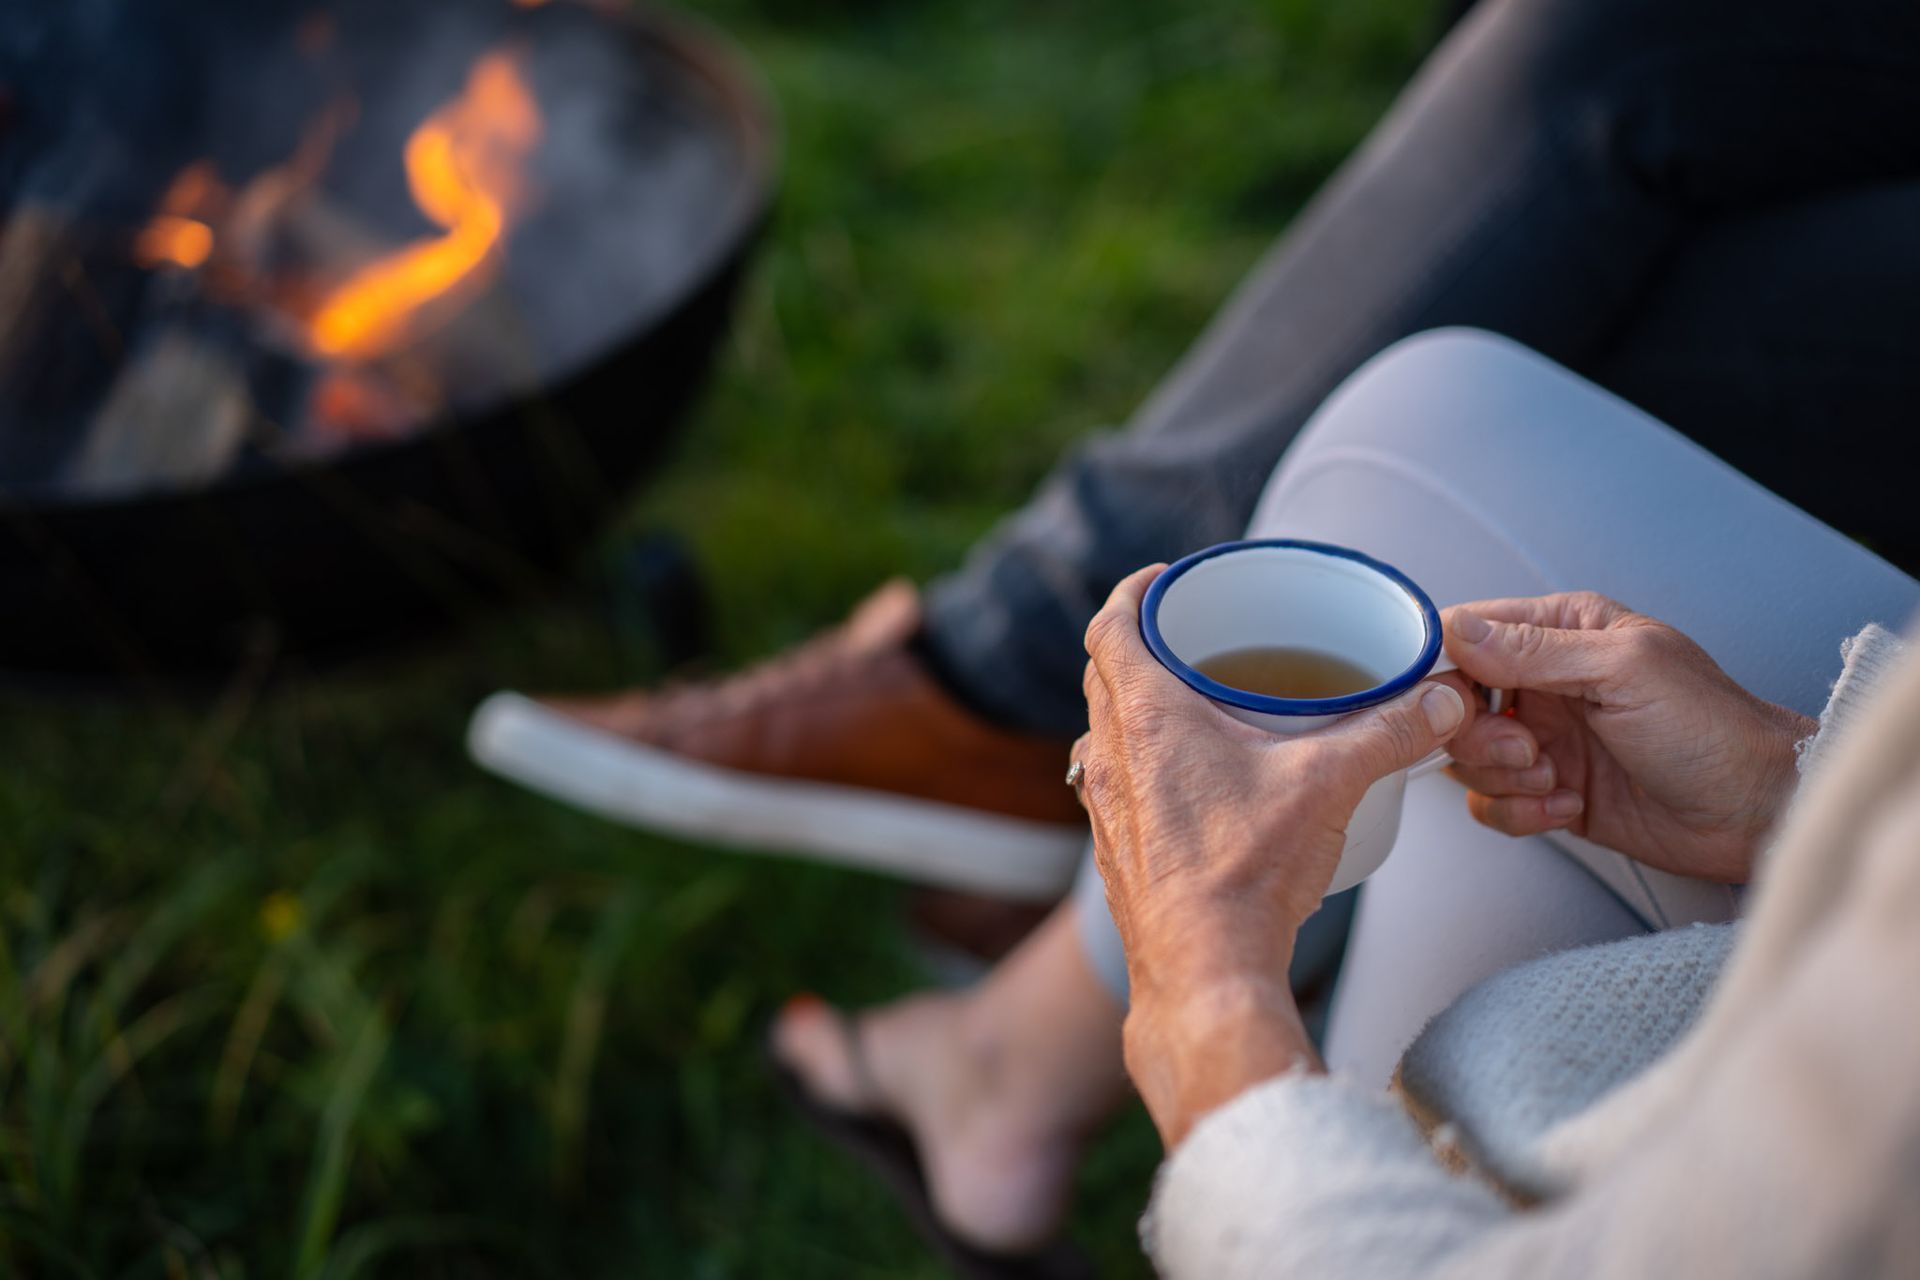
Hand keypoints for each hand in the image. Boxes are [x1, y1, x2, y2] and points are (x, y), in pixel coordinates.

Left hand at [1073, 565, 1469, 1144]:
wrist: (1204, 972)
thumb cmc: (1246, 872)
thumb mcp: (1329, 784)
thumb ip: (1390, 731)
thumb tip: (1443, 699)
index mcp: (1144, 714)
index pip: (1111, 624)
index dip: (1135, 591)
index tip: (1166, 580)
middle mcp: (1107, 754)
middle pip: (1106, 673)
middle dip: (1146, 643)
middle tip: (1196, 634)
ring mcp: (1105, 806)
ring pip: (1107, 731)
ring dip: (1141, 707)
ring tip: (1199, 703)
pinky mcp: (1115, 850)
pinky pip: (1119, 784)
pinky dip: (1146, 763)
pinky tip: (1196, 782)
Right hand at [1440, 592, 1813, 881]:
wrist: (1755, 813)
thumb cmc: (1711, 729)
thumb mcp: (1623, 670)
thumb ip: (1533, 650)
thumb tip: (1456, 628)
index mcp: (1562, 632)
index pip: (1466, 633)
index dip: (1444, 668)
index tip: (1453, 701)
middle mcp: (1544, 682)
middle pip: (1453, 702)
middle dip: (1477, 733)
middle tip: (1525, 748)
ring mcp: (1545, 739)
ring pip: (1467, 756)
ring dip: (1501, 776)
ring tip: (1554, 779)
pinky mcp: (1547, 792)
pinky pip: (1492, 803)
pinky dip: (1519, 812)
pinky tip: (1568, 806)